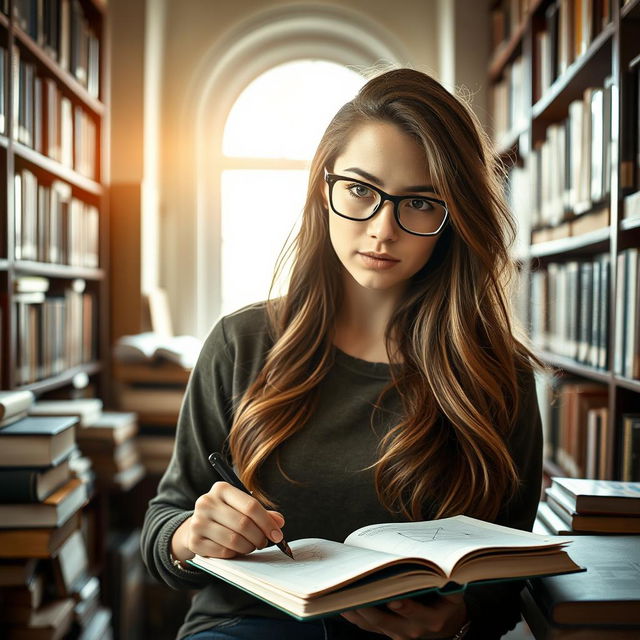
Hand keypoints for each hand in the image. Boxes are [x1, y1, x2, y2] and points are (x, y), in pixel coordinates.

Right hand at [171, 481, 284, 561]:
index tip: (277, 535)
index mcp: (221, 489)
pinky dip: (235, 554)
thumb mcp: (242, 506)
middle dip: (259, 537)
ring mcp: (198, 522)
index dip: (267, 523)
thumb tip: (279, 522)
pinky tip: (237, 550)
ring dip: (249, 547)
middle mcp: (206, 502)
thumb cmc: (226, 513)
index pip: (251, 506)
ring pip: (234, 540)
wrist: (197, 525)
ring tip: (251, 546)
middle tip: (264, 542)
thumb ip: (262, 513)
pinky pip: (223, 552)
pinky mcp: (194, 541)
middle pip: (243, 524)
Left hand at [340, 592, 466, 639]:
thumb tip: (440, 567)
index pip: (413, 612)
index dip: (402, 605)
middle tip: (355, 589)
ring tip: (343, 593)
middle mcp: (412, 630)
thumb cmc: (448, 603)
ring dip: (357, 609)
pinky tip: (342, 602)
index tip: (391, 596)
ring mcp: (398, 635)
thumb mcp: (454, 593)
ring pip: (372, 624)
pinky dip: (354, 615)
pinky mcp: (388, 634)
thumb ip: (447, 582)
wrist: (449, 626)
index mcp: (431, 619)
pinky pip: (367, 626)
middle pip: (385, 620)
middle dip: (369, 604)